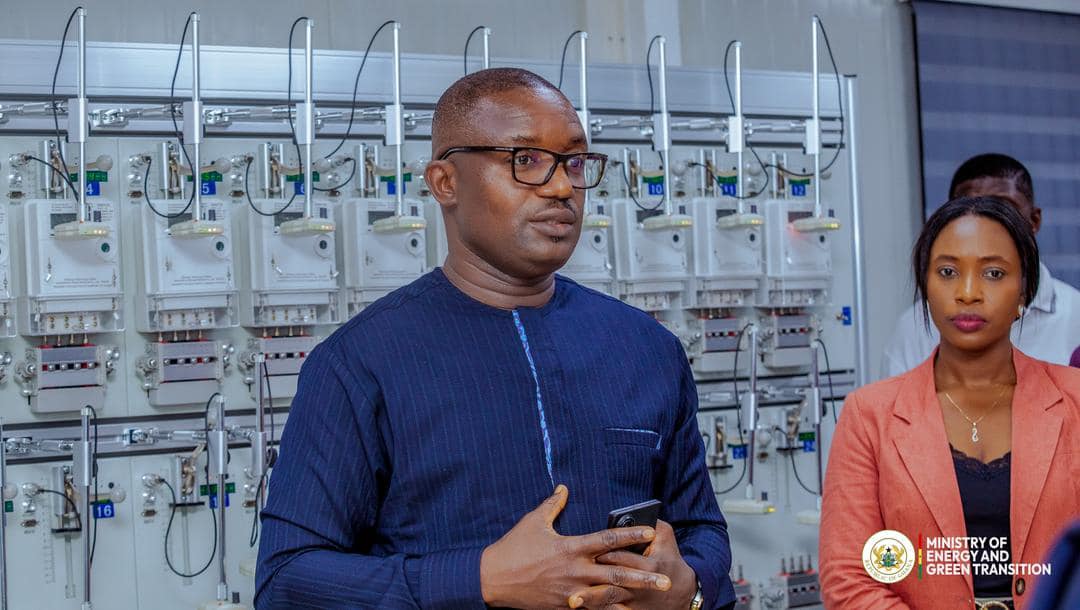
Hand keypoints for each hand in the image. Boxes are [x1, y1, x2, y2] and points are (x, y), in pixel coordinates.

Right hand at [480, 485, 672, 608]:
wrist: (493, 580)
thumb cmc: (512, 548)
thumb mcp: (533, 522)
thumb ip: (552, 505)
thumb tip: (563, 488)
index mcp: (571, 547)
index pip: (608, 540)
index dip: (631, 535)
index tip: (650, 532)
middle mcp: (576, 570)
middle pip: (618, 573)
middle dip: (644, 578)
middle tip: (667, 581)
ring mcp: (572, 591)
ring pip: (609, 594)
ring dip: (632, 596)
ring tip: (654, 599)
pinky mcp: (565, 606)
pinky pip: (592, 608)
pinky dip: (608, 607)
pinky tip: (624, 609)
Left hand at [571, 520, 696, 609]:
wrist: (682, 595)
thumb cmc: (671, 560)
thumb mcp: (666, 537)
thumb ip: (652, 522)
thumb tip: (636, 510)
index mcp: (648, 564)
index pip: (621, 556)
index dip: (603, 552)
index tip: (586, 547)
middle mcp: (639, 585)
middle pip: (611, 579)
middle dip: (591, 576)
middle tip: (569, 573)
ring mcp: (633, 602)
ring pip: (608, 600)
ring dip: (590, 599)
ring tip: (572, 600)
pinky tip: (580, 608)